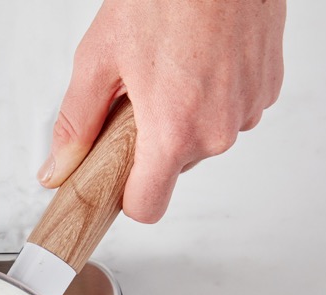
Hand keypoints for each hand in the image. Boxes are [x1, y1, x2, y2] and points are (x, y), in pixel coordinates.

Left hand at [39, 0, 285, 222]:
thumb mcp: (99, 59)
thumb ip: (76, 123)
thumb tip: (57, 169)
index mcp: (174, 131)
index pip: (148, 207)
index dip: (126, 195)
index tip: (114, 177)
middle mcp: (218, 130)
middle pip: (174, 167)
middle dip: (151, 141)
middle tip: (137, 93)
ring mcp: (249, 108)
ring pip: (204, 137)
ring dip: (183, 116)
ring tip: (171, 65)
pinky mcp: (269, 86)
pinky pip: (232, 110)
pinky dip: (213, 95)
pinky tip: (199, 57)